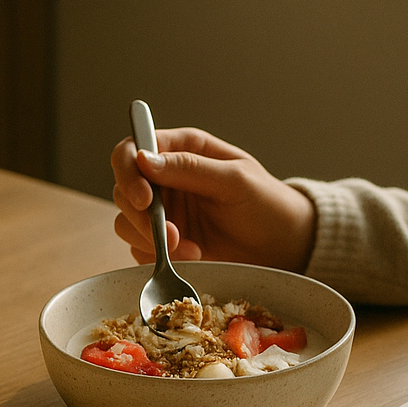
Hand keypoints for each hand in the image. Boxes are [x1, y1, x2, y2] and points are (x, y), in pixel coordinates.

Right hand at [111, 127, 315, 271]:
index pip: (132, 150)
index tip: (143, 199)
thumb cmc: (267, 203)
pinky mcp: (165, 242)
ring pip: (126, 223)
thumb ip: (190, 169)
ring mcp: (164, 212)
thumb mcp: (235, 180)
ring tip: (191, 250)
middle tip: (171, 236)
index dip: (127, 172)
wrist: (284, 246)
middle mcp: (166, 178)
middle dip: (141, 217)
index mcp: (182, 150)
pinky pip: (141, 250)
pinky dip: (158, 257)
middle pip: (123, 190)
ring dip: (150, 240)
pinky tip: (193, 257)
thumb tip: (144, 159)